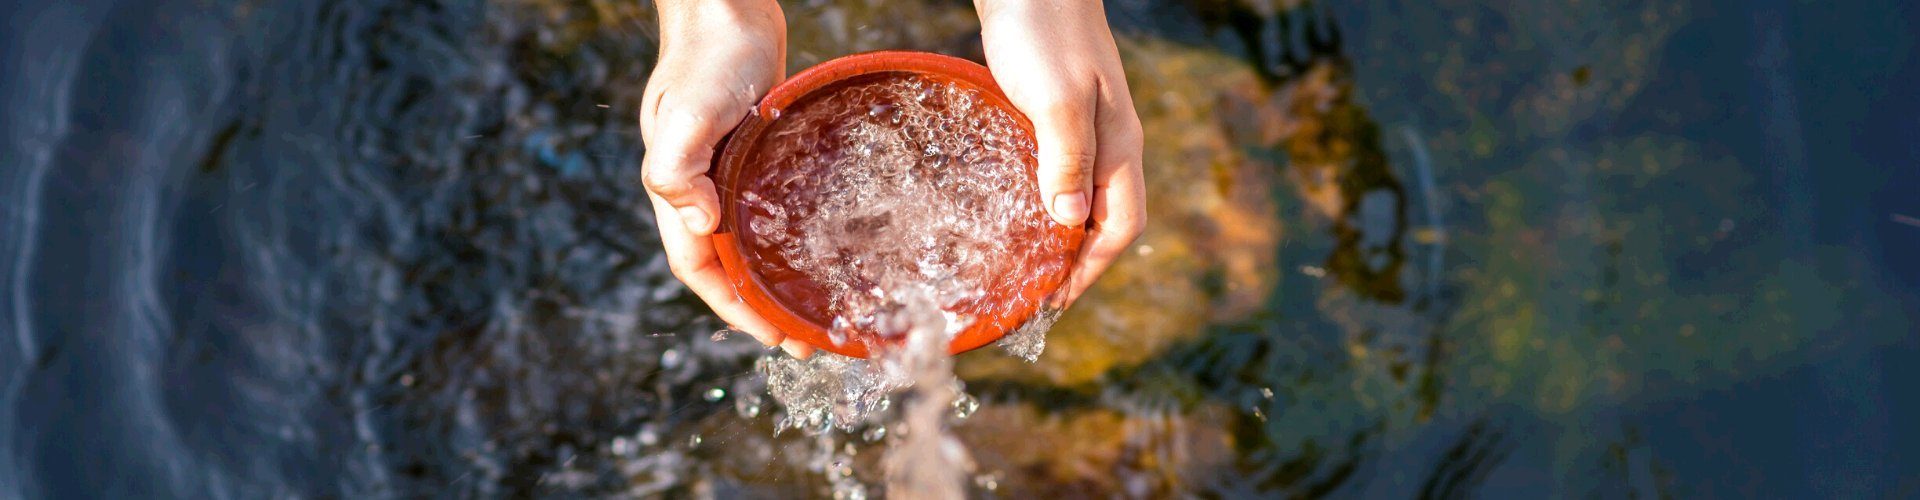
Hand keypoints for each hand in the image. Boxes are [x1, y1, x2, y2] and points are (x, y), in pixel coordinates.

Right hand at [641, 0, 812, 357]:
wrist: (725, 7)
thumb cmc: (708, 56)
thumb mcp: (691, 111)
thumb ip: (678, 167)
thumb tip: (700, 226)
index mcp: (677, 188)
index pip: (699, 267)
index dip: (732, 307)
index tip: (772, 336)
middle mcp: (698, 186)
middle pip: (724, 264)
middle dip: (757, 307)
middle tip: (804, 338)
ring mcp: (724, 170)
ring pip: (746, 240)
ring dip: (772, 277)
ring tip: (812, 306)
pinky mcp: (752, 152)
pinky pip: (766, 207)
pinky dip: (785, 235)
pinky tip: (817, 244)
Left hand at [976, 0, 1147, 306]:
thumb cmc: (1045, 32)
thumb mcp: (1056, 98)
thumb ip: (1065, 158)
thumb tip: (1068, 223)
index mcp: (1119, 146)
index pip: (1120, 227)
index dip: (1090, 270)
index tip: (1055, 303)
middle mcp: (1109, 144)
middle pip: (1105, 222)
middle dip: (1077, 265)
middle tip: (1035, 298)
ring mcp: (1086, 129)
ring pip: (1082, 200)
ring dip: (1059, 239)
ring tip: (1025, 269)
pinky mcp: (1058, 116)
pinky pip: (1059, 175)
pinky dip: (1043, 204)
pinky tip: (1014, 211)